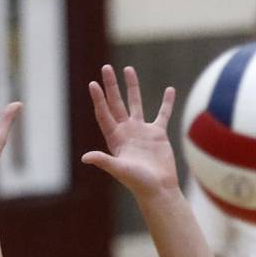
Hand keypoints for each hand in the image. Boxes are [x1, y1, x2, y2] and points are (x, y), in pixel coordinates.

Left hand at [82, 65, 177, 198]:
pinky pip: (163, 114)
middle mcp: (126, 132)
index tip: (93, 84)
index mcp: (115, 139)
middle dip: (111, 86)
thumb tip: (85, 157)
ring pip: (136, 103)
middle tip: (106, 67)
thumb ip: (103, 161)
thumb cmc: (138, 182)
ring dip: (132, 87)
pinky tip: (170, 90)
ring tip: (128, 69)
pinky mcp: (158, 134)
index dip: (98, 100)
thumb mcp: (119, 170)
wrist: (159, 189)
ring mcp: (142, 131)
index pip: (104, 114)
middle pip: (116, 103)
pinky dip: (167, 103)